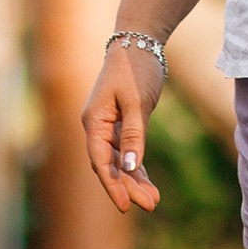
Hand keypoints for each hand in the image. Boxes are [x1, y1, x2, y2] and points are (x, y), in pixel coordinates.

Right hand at [80, 43, 164, 213]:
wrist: (138, 42)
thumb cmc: (135, 68)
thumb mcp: (137, 101)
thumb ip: (134, 135)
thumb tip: (131, 167)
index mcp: (94, 121)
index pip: (101, 162)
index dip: (113, 186)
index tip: (126, 206)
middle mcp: (97, 127)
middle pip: (111, 166)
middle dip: (129, 187)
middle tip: (152, 205)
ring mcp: (108, 127)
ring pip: (119, 161)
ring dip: (135, 180)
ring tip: (154, 201)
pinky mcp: (122, 124)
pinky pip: (127, 152)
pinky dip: (137, 167)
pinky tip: (148, 184)